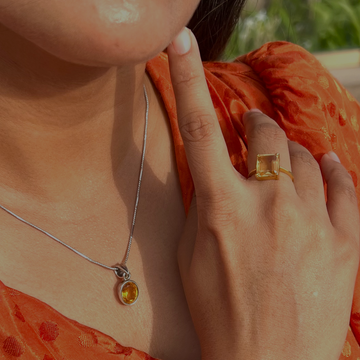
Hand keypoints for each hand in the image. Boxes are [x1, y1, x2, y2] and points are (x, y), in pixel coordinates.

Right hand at [167, 28, 359, 359]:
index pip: (198, 129)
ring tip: (285, 173)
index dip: (185, 82)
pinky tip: (327, 171)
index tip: (180, 44)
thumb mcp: (191, 254)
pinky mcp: (346, 241)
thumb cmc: (218, 309)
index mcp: (220, 209)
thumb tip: (214, 169)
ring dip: (292, 158)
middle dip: (258, 126)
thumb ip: (202, 203)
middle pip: (267, 134)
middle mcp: (267, 206)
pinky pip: (345, 185)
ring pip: (308, 158)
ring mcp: (311, 221)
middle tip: (253, 129)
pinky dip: (333, 172)